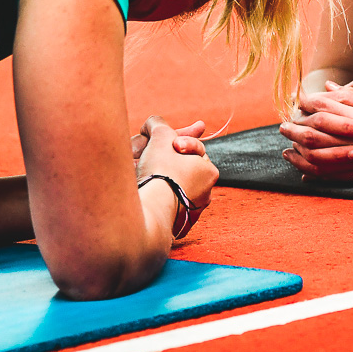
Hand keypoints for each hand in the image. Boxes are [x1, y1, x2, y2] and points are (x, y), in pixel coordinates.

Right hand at [135, 116, 217, 237]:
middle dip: (166, 163)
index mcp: (210, 172)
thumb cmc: (160, 170)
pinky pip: (165, 208)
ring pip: (173, 189)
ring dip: (159, 181)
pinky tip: (144, 195)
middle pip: (182, 170)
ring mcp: (192, 214)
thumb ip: (159, 124)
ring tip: (142, 176)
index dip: (174, 141)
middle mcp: (206, 194)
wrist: (151, 209)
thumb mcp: (160, 136)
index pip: (192, 148)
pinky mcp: (175, 229)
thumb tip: (154, 122)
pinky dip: (155, 200)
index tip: (165, 144)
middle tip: (149, 159)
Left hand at [280, 96, 352, 182]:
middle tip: (282, 127)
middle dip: (296, 130)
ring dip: (301, 154)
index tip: (296, 105)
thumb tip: (328, 86)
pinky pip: (337, 178)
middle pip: (319, 133)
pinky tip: (304, 172)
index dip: (309, 106)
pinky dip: (317, 176)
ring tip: (287, 150)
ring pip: (323, 158)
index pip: (328, 108)